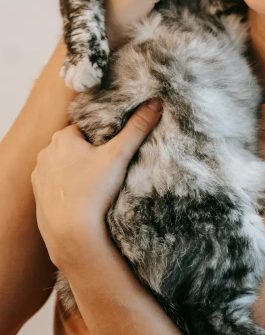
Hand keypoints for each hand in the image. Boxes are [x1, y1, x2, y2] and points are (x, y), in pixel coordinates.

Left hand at [31, 99, 162, 270]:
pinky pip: (55, 184)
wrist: (72, 233)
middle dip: (88, 152)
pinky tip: (81, 196)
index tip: (112, 148)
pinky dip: (66, 187)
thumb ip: (138, 127)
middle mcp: (46, 152)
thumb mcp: (120, 154)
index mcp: (63, 137)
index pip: (85, 128)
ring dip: (76, 169)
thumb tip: (155, 102)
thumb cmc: (94, 190)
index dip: (101, 137)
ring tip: (95, 183)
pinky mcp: (38, 196)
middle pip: (73, 145)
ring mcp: (39, 175)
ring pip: (63, 164)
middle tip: (108, 165)